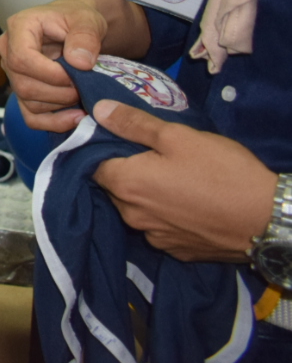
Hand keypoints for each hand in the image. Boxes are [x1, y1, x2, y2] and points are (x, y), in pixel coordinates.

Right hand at [0, 0, 107, 131]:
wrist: (77, 28)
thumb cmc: (78, 19)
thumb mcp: (87, 20)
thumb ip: (85, 36)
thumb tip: (78, 63)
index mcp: (19, 27)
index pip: (21, 59)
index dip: (50, 74)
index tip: (77, 74)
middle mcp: (7, 51)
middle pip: (24, 84)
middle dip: (59, 92)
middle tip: (84, 85)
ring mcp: (12, 74)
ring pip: (28, 102)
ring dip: (60, 105)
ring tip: (83, 93)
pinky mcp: (22, 92)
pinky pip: (31, 117)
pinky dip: (54, 122)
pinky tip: (76, 116)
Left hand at [91, 100, 276, 260]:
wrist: (268, 220)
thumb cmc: (222, 172)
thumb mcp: (178, 136)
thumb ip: (133, 124)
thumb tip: (97, 111)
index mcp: (125, 184)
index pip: (93, 163)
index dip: (102, 148)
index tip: (119, 137)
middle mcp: (131, 216)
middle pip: (114, 187)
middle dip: (125, 170)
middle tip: (152, 154)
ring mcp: (155, 237)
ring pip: (136, 209)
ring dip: (146, 194)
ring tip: (172, 177)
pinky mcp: (178, 251)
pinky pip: (159, 227)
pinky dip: (166, 214)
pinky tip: (187, 202)